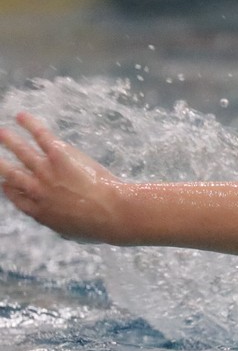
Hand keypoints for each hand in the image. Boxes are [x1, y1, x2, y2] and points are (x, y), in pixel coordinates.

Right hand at [0, 113, 127, 242]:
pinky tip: (22, 116)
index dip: (8, 187)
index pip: (16, 196)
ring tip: (0, 132)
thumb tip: (65, 223)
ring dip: (9, 140)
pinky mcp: (60, 156)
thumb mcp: (74, 233)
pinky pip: (42, 136)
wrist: (113, 214)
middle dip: (0, 163)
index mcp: (39, 211)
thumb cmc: (100, 227)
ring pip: (22, 152)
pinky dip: (31, 125)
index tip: (4, 181)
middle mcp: (37, 190)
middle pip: (11, 174)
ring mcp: (47, 172)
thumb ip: (63, 225)